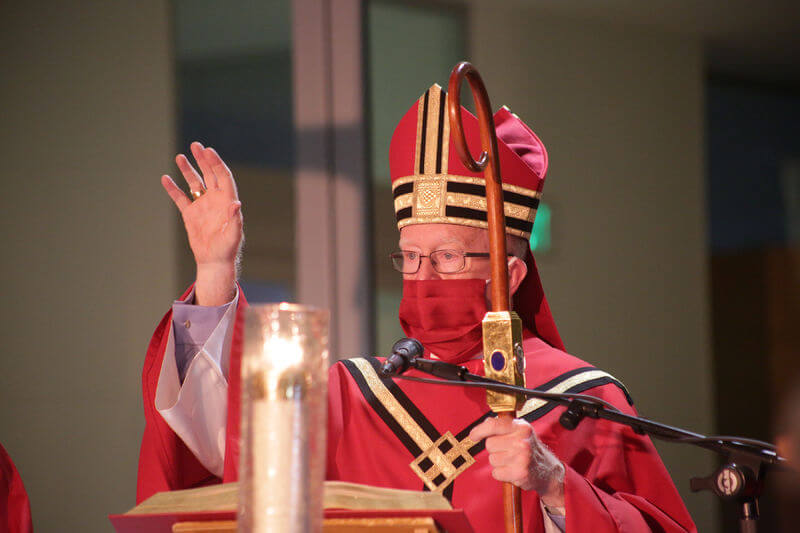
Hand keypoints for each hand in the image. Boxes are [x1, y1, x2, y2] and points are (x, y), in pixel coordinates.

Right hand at [161, 142, 242, 305]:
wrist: (214, 261)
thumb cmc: (227, 249)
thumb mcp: (233, 234)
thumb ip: (235, 218)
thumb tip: (236, 203)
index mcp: (227, 200)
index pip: (222, 176)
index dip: (216, 162)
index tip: (208, 150)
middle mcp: (215, 200)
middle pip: (209, 174)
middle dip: (203, 159)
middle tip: (195, 145)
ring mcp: (202, 205)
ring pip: (194, 182)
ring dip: (188, 170)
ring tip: (180, 156)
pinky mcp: (190, 214)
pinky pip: (180, 198)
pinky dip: (173, 188)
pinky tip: (165, 178)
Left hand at [469, 416, 564, 506]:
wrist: (548, 470)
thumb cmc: (530, 448)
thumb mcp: (520, 431)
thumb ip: (503, 426)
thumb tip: (484, 425)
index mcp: (521, 427)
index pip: (493, 425)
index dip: (479, 430)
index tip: (473, 436)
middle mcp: (522, 441)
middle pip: (490, 444)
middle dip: (495, 449)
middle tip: (507, 450)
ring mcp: (522, 458)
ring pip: (492, 459)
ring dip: (498, 462)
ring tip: (511, 461)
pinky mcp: (520, 473)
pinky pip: (496, 473)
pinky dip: (501, 474)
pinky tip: (512, 470)